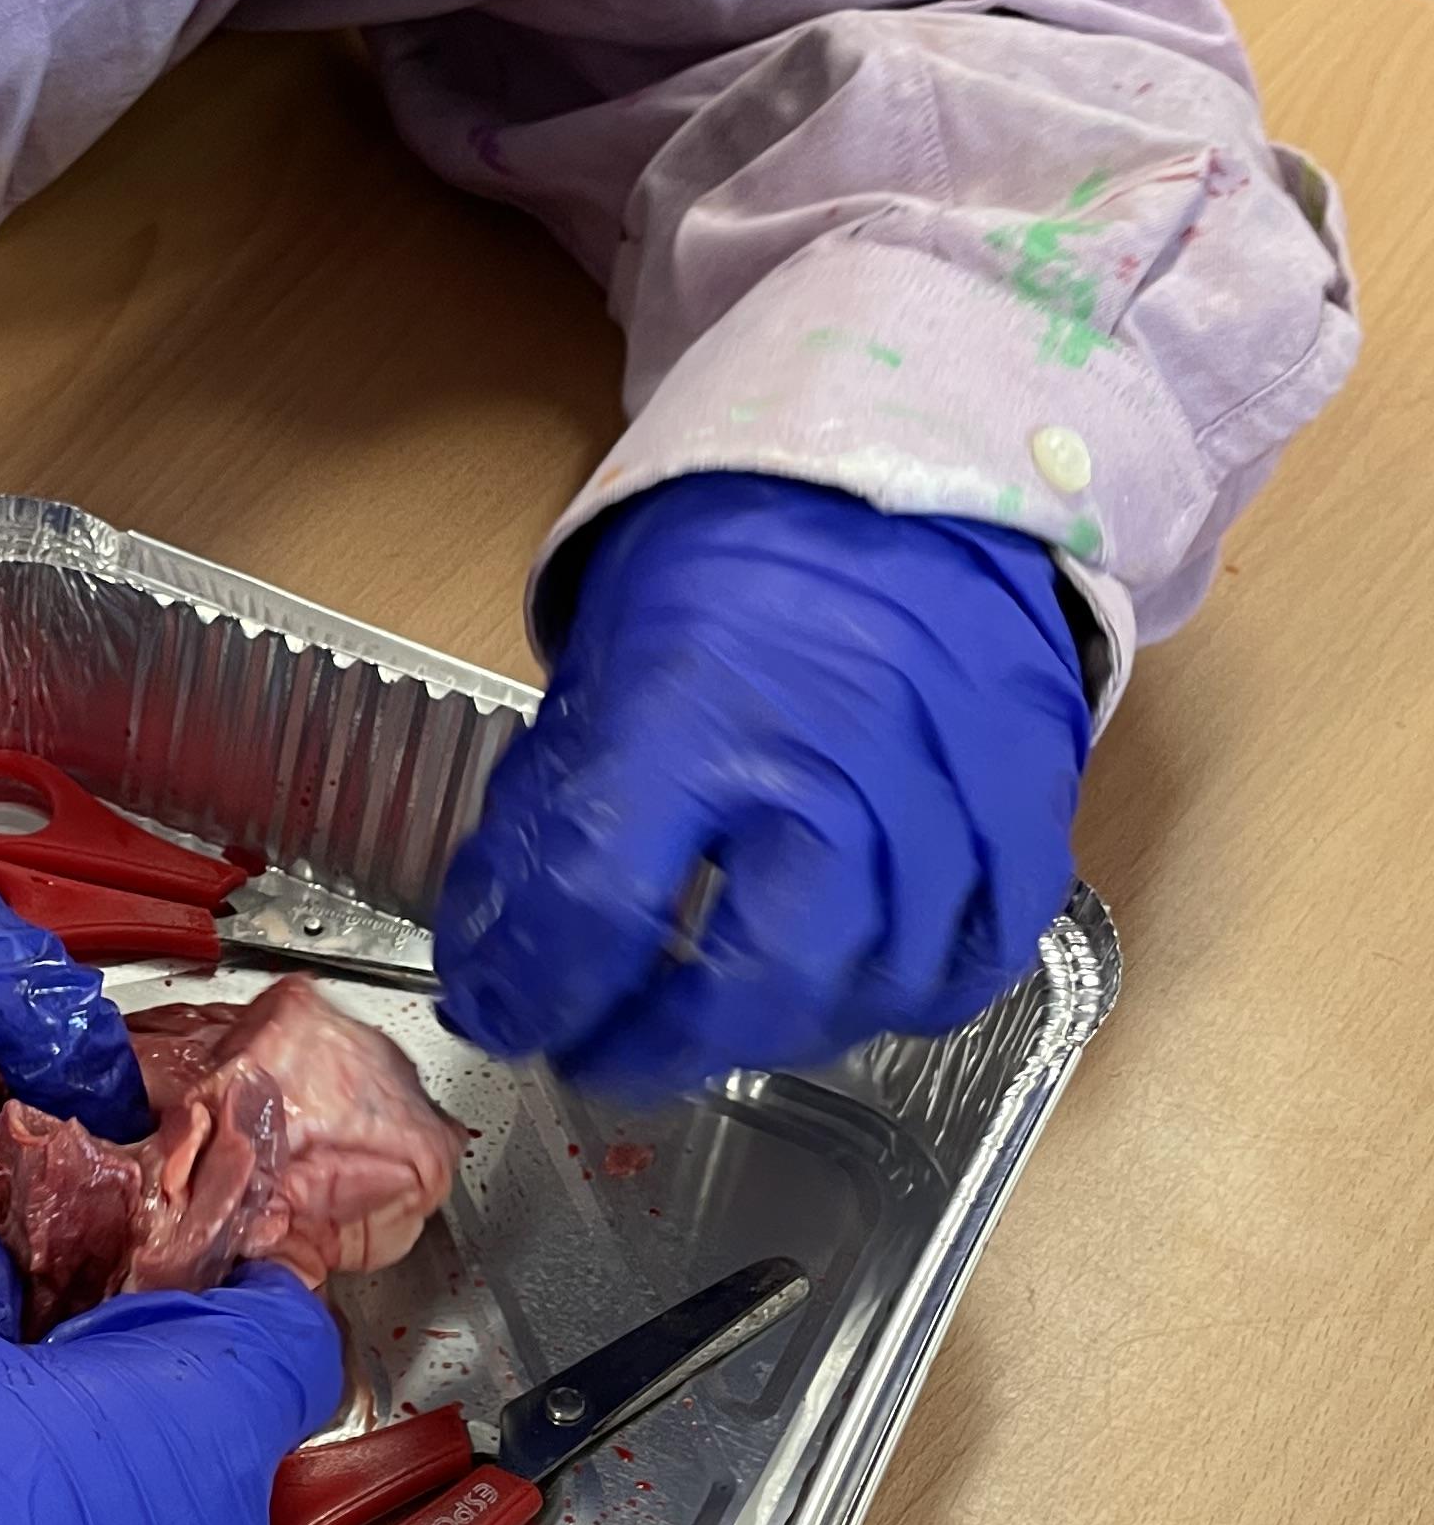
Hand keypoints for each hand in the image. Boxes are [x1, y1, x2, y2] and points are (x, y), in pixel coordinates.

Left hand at [436, 473, 1091, 1102]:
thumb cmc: (737, 567)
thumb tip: (495, 957)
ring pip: (868, 987)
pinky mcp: (1029, 807)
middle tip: (604, 1054)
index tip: (504, 1017)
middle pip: (754, 981)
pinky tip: (841, 989)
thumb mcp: (605, 659)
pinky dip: (901, 997)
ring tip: (711, 1023)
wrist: (907, 470)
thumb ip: (551, 808)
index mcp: (695, 708)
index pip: (599, 902)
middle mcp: (831, 762)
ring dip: (772, 1034)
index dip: (538, 989)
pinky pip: (977, 958)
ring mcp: (946, 792)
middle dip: (658, 1049)